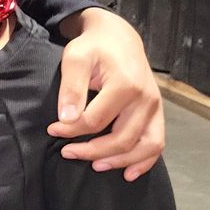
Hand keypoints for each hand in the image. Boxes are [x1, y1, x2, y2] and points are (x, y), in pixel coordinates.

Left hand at [48, 9, 163, 178]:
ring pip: (144, 147)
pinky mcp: (156, 112)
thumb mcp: (75, 58)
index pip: (95, 121)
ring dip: (120, 161)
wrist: (118, 36)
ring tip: (95, 165)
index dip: (71, 131)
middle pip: (121, 140)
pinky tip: (129, 173)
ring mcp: (154, 107)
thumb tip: (67, 119)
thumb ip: (71, 88)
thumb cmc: (93, 47)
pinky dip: (145, 161)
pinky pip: (157, 143)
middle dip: (92, 151)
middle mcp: (145, 99)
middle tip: (67, 152)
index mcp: (125, 85)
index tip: (52, 129)